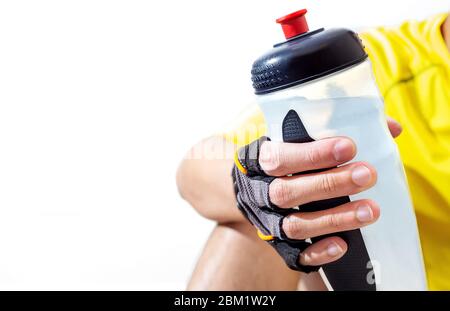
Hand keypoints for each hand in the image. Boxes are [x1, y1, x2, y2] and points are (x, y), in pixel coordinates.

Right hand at [232, 118, 401, 271]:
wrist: (251, 191)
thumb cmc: (283, 160)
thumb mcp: (293, 141)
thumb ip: (333, 131)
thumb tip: (390, 127)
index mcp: (257, 162)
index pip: (279, 158)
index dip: (311, 155)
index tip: (348, 146)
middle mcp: (258, 194)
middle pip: (285, 193)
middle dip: (329, 184)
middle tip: (367, 174)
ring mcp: (267, 222)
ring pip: (294, 226)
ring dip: (334, 218)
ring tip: (370, 210)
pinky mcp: (278, 245)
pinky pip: (296, 255)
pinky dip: (319, 252)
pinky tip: (343, 244)